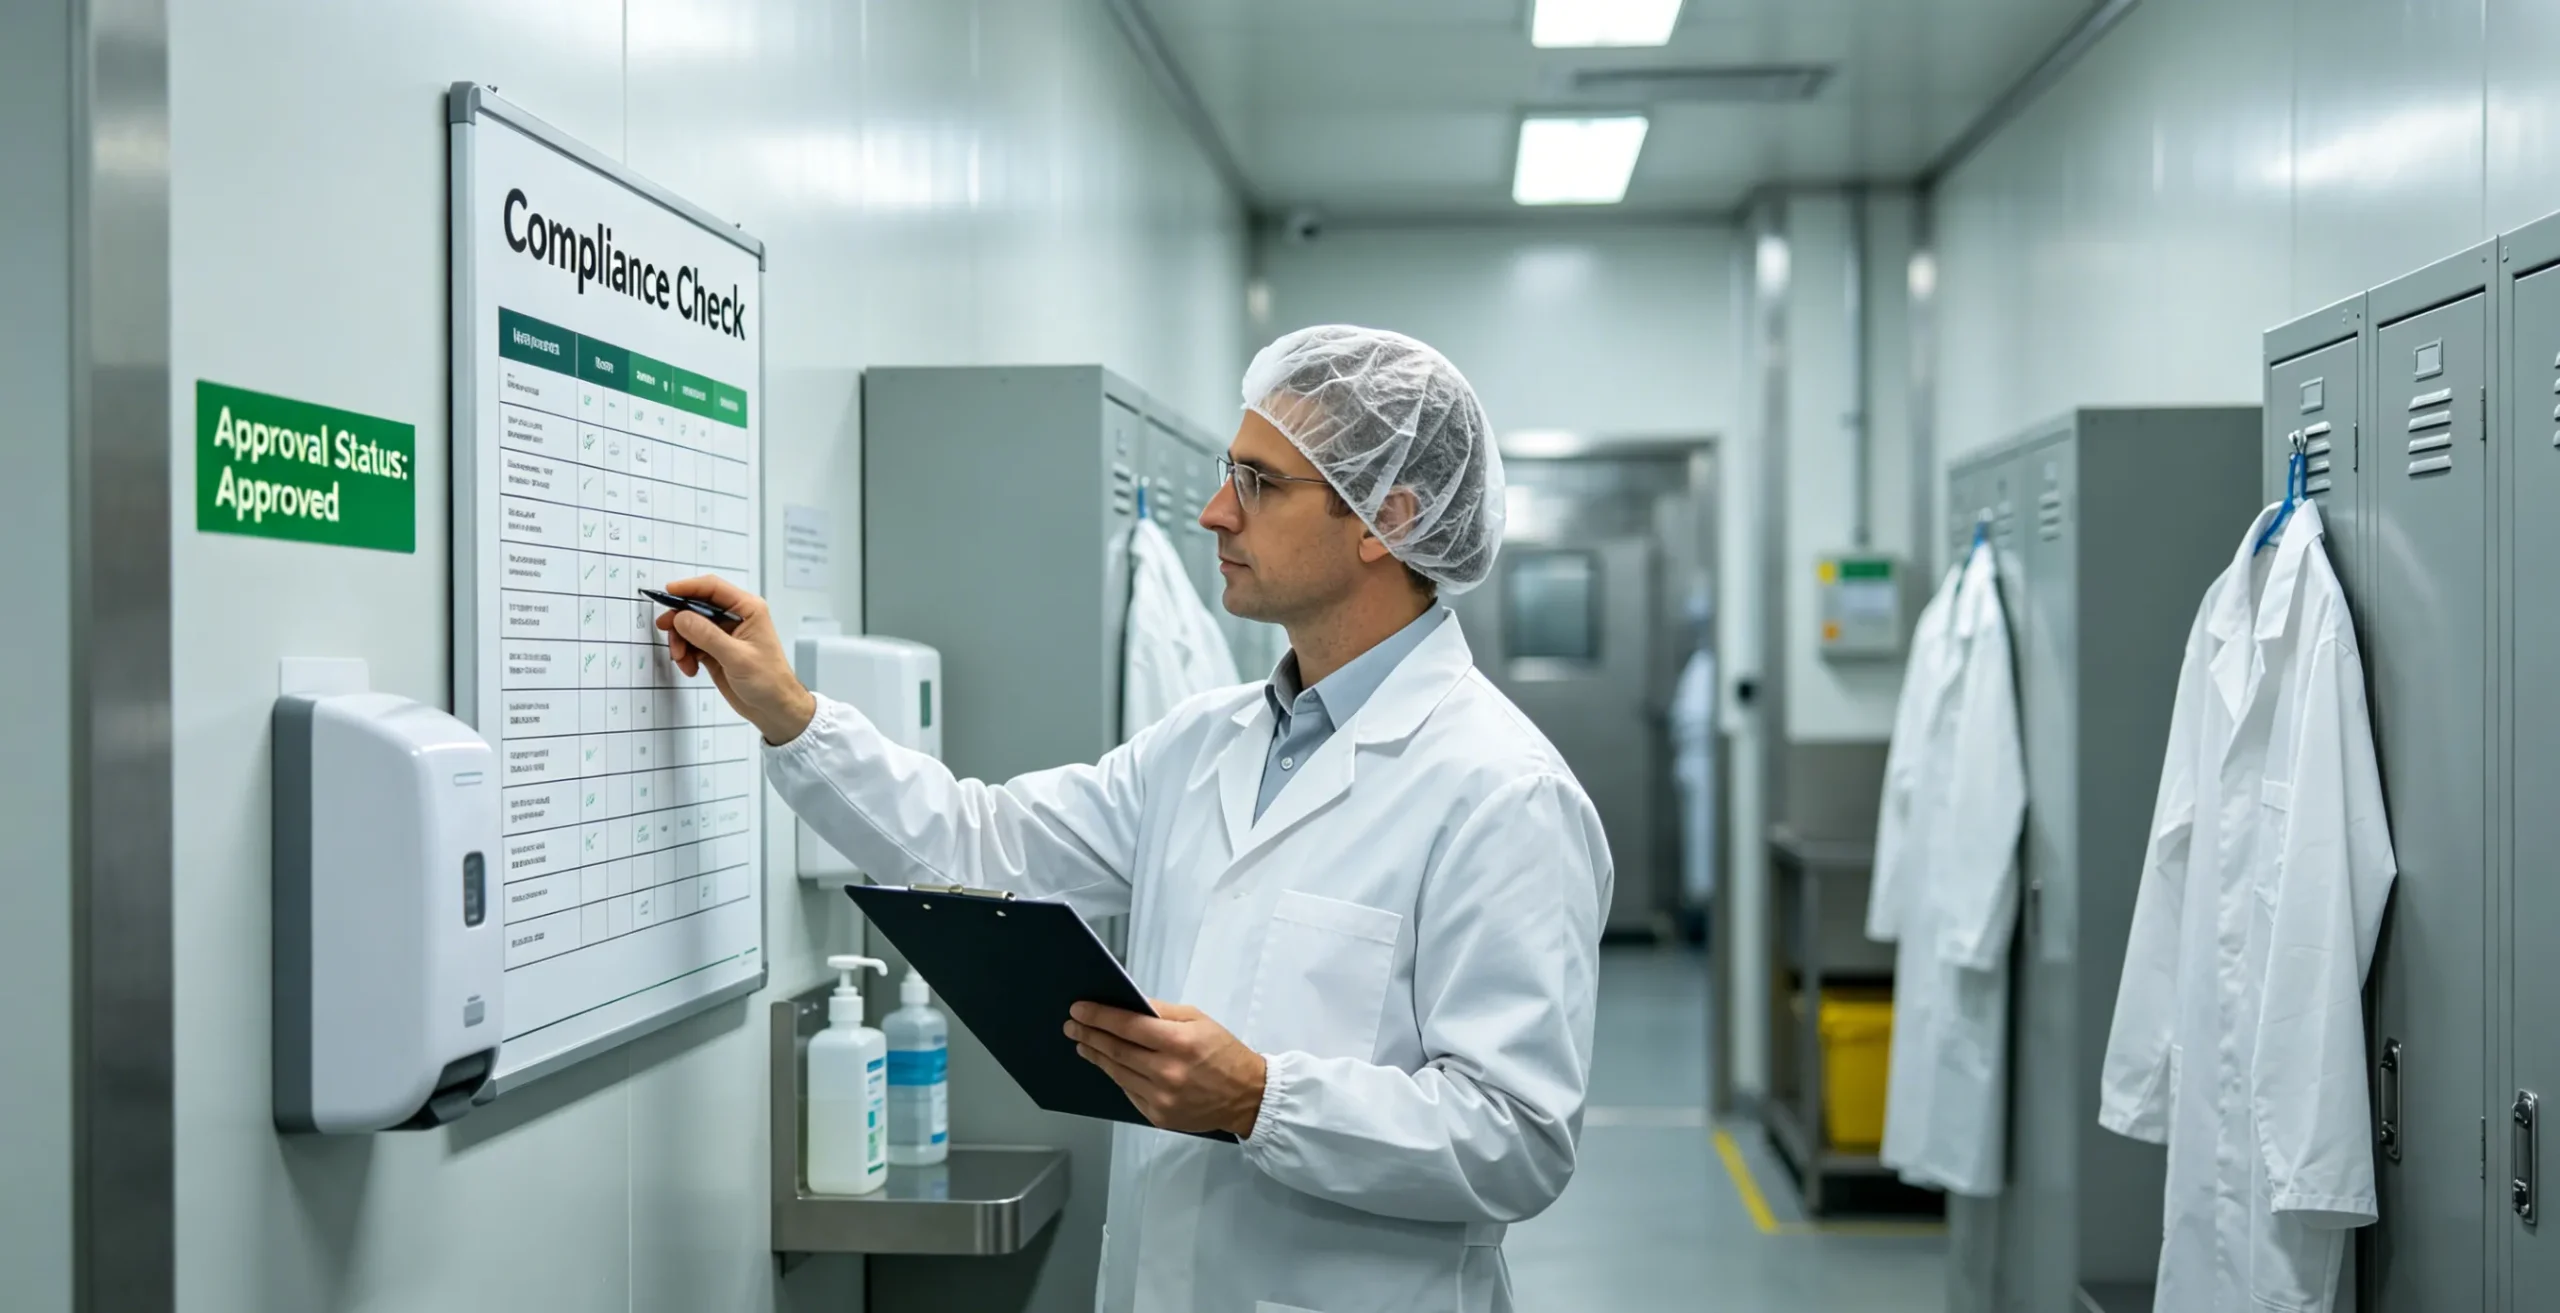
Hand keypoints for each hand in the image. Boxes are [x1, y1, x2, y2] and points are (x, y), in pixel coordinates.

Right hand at [652, 575, 816, 743]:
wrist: (774, 708)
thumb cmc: (769, 680)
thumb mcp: (737, 657)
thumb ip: (707, 636)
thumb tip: (681, 617)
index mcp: (748, 609)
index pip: (713, 588)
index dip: (689, 587)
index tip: (667, 592)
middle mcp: (735, 617)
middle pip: (696, 606)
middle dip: (680, 621)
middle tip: (667, 633)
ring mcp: (723, 634)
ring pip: (690, 627)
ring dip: (681, 642)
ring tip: (683, 660)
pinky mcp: (715, 650)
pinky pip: (691, 644)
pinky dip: (685, 654)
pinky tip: (691, 669)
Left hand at [1065, 1000, 1267, 1138]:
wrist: (1247, 1097)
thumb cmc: (1224, 1052)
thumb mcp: (1199, 1020)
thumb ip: (1162, 1012)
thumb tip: (1129, 1004)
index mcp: (1179, 1043)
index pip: (1128, 1025)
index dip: (1100, 1016)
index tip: (1079, 1009)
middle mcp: (1167, 1072)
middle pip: (1117, 1050)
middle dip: (1090, 1035)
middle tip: (1071, 1025)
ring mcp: (1161, 1098)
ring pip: (1118, 1073)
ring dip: (1096, 1056)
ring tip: (1083, 1043)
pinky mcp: (1158, 1117)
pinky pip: (1129, 1092)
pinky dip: (1116, 1075)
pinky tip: (1107, 1064)